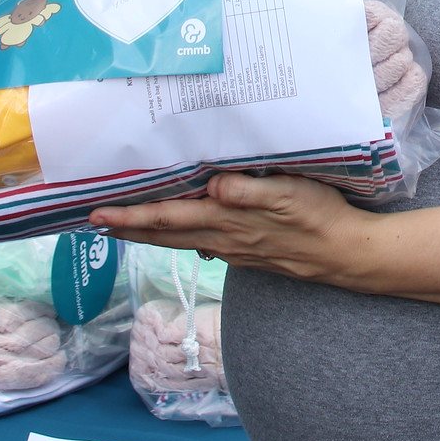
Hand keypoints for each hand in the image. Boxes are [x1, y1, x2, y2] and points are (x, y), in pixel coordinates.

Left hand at [89, 172, 369, 283]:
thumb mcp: (289, 193)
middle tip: (94, 222)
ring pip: (180, 241)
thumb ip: (249, 191)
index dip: (130, 216)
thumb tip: (212, 186)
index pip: (167, 217)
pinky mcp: (247, 252)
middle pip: (164, 234)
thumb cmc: (319, 216)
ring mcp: (234, 249)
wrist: (346, 254)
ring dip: (149, 234)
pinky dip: (178, 238)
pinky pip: (201, 244)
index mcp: (226, 220)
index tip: (97, 214)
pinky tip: (179, 233)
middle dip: (127, 228)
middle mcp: (223, 238)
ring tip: (124, 227)